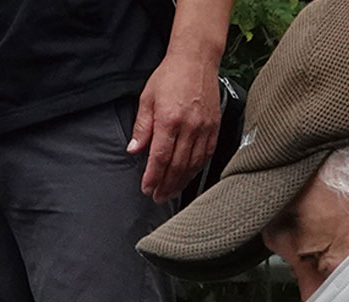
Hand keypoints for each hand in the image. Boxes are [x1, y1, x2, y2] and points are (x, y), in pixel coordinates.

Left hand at [129, 53, 221, 200]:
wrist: (196, 59)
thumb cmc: (170, 76)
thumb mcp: (147, 99)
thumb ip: (141, 127)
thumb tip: (133, 150)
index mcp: (169, 119)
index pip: (160, 157)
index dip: (153, 177)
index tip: (147, 188)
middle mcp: (189, 125)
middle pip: (177, 165)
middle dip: (166, 184)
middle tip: (158, 197)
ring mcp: (204, 127)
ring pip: (193, 163)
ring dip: (181, 181)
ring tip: (171, 192)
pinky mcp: (215, 125)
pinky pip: (207, 154)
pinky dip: (197, 169)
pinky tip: (188, 177)